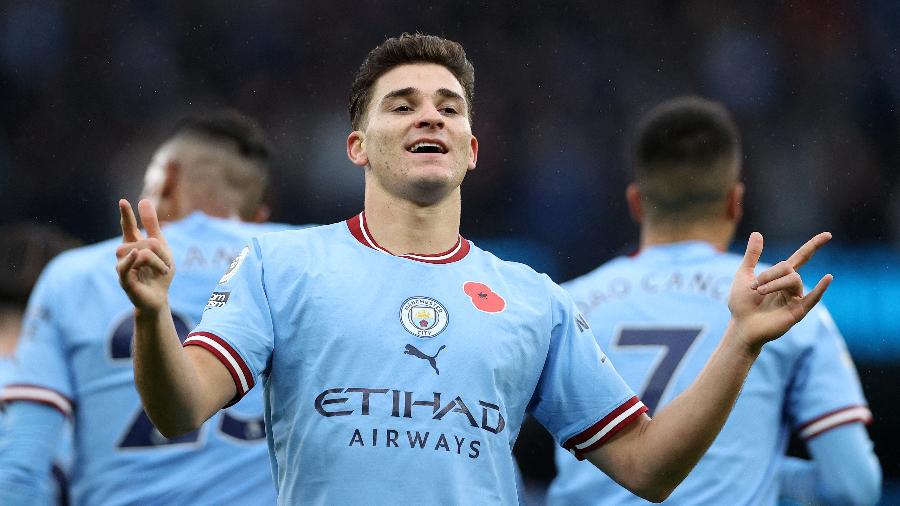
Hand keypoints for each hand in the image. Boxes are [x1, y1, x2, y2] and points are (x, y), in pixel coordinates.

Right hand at [116, 199, 174, 311]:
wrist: (159, 298)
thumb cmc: (158, 273)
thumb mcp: (161, 248)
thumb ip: (152, 226)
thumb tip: (143, 200)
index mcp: (133, 245)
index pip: (128, 227)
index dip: (126, 215)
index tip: (123, 201)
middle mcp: (124, 254)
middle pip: (147, 242)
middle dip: (162, 253)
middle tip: (165, 266)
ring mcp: (122, 267)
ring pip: (144, 253)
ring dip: (159, 262)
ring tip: (163, 272)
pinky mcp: (124, 281)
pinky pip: (125, 267)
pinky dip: (131, 259)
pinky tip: (135, 253)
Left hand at [727, 232, 832, 351]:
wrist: (740, 325)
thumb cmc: (741, 303)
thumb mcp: (744, 275)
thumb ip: (752, 255)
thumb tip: (757, 233)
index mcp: (780, 277)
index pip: (801, 257)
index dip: (813, 245)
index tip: (828, 235)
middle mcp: (791, 286)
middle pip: (789, 268)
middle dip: (769, 274)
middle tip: (754, 286)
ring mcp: (795, 298)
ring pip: (793, 279)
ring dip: (774, 283)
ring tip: (759, 292)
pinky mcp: (797, 311)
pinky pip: (812, 298)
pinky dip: (820, 288)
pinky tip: (828, 278)